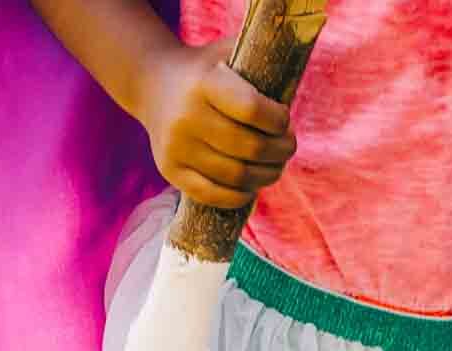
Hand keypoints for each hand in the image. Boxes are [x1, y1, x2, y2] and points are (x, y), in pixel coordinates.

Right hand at [133, 38, 296, 212]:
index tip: (284, 119)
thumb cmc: (207, 70)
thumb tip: (299, 66)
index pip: (253, 110)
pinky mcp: (169, 169)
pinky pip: (214, 195)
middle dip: (281, 151)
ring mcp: (175, 146)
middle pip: (251, 148)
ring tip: (275, 165)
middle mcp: (186, 116)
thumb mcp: (229, 54)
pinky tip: (251, 186)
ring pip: (238, 177)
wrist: (152, 83)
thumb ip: (261, 58)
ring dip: (267, 175)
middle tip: (288, 146)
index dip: (279, 120)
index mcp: (204, 83)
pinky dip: (241, 196)